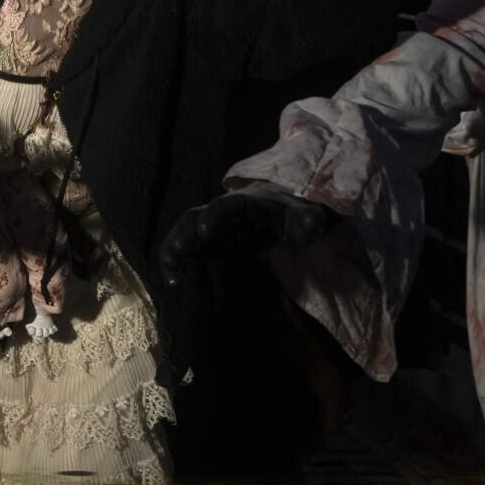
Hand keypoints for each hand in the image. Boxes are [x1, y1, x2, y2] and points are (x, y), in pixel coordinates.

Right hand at [159, 191, 336, 287]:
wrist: (281, 215)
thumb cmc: (293, 216)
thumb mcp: (305, 218)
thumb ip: (308, 221)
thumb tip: (312, 223)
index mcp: (246, 203)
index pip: (228, 207)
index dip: (216, 216)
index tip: (205, 230)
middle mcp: (222, 211)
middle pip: (196, 216)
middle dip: (185, 233)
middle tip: (179, 252)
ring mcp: (213, 226)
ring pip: (186, 231)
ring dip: (174, 250)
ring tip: (172, 278)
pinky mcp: (209, 242)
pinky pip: (188, 247)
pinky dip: (177, 261)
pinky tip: (175, 281)